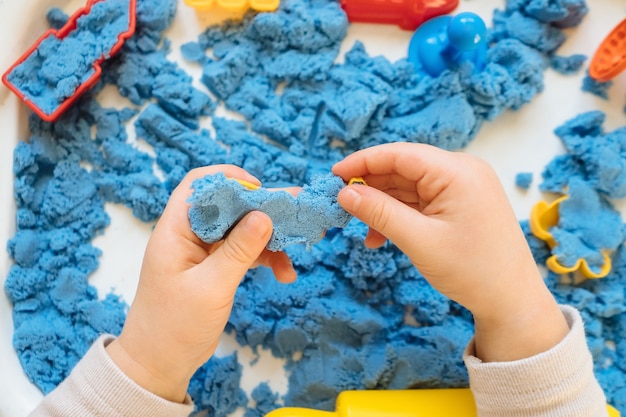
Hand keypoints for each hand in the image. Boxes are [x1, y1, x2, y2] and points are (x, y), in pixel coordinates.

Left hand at [107, 165, 296, 402]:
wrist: (159, 365)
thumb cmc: (174, 326)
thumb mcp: (210, 288)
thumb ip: (237, 251)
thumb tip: (264, 216)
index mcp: (176, 231)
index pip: (199, 185)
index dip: (230, 179)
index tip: (262, 190)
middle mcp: (189, 235)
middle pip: (229, 206)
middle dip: (263, 209)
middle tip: (296, 214)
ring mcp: (203, 253)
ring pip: (241, 229)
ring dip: (269, 238)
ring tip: (296, 251)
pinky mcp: (215, 269)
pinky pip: (244, 252)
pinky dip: (265, 258)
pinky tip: (284, 274)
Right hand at [332, 143, 567, 361]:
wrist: (512, 301)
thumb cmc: (472, 271)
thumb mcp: (419, 240)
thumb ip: (379, 212)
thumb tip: (344, 193)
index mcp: (457, 172)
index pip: (400, 154)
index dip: (363, 162)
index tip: (334, 175)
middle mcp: (462, 171)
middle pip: (404, 168)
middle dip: (371, 187)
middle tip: (342, 207)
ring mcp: (463, 187)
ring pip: (409, 186)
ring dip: (384, 206)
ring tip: (364, 232)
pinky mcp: (461, 203)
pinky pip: (421, 201)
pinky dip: (400, 215)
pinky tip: (382, 236)